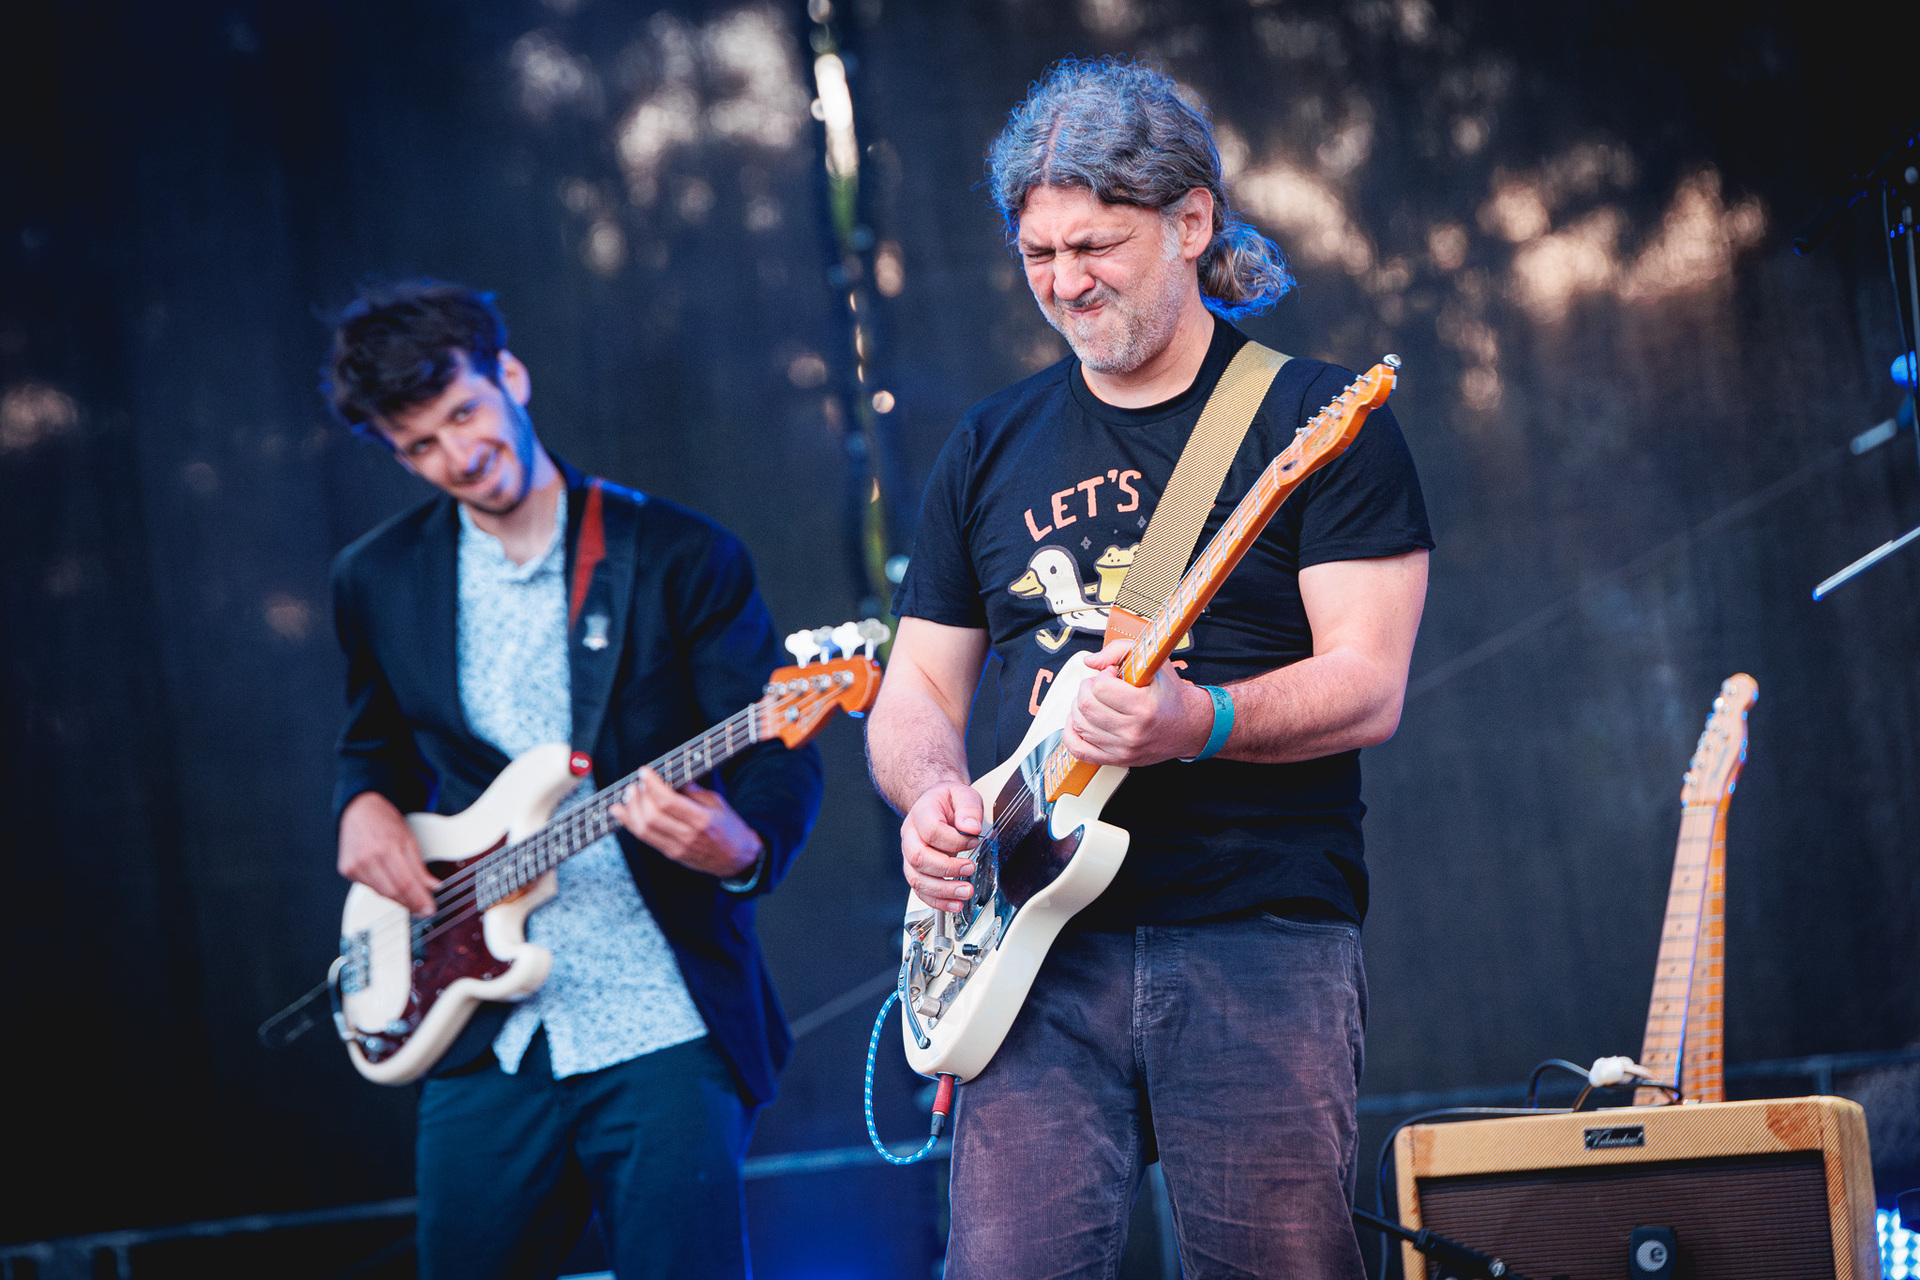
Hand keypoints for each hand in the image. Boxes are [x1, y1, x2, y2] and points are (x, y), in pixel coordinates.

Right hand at [338, 791, 438, 915]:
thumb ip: (420, 867)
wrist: (360, 810)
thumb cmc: (385, 822)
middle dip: (410, 904)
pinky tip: (390, 886)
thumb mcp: (409, 840)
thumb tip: (433, 887)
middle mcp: (368, 857)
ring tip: (411, 900)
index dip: (419, 900)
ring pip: (380, 893)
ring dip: (398, 899)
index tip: (429, 909)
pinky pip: (368, 887)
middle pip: (392, 891)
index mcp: (387, 847)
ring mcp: (354, 865)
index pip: (406, 882)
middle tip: (423, 910)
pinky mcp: (346, 870)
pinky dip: (382, 889)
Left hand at [609, 769, 762, 878]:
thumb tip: (670, 776)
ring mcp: (678, 848)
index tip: (645, 772)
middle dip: (638, 797)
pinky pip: (645, 838)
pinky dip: (630, 823)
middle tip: (635, 784)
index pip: (668, 802)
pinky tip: (622, 812)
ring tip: (628, 795)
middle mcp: (688, 836)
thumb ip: (692, 790)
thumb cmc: (729, 827)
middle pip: (652, 816)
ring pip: (644, 830)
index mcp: (702, 819)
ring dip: (630, 810)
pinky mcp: (671, 854)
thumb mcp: (717, 802)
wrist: (737, 859)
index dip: (652, 785)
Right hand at [900, 780, 982, 912]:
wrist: (935, 805)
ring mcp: (910, 855)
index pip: (931, 830)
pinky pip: (920, 891)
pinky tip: (955, 904)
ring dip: (943, 890)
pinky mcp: (916, 870)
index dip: (954, 840)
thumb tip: (970, 827)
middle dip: (947, 868)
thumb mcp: (963, 794)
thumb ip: (968, 808)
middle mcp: (911, 836)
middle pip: (919, 857)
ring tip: (965, 892)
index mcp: (921, 813)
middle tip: (970, 868)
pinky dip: (937, 901)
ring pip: (917, 879)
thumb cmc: (948, 802)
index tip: (973, 842)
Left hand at [1065, 639, 1216, 766]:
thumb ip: (1119, 650)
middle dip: (1086, 688)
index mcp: (1144, 706)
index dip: (1103, 675)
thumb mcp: (1153, 661)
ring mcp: (1123, 749)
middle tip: (1100, 685)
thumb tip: (1089, 661)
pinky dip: (1071, 732)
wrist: (1188, 726)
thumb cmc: (1169, 693)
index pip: (1100, 687)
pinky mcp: (1116, 760)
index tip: (1113, 674)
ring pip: (1079, 724)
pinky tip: (1080, 720)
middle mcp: (1133, 731)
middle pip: (1085, 706)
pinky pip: (1078, 749)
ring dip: (1080, 706)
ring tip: (1095, 700)